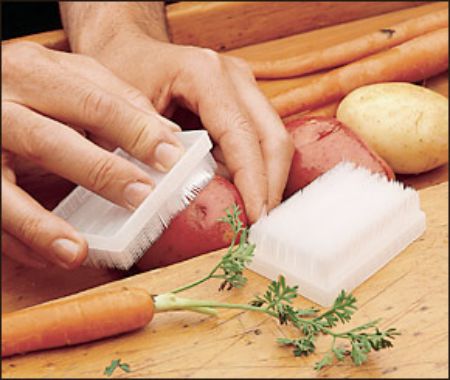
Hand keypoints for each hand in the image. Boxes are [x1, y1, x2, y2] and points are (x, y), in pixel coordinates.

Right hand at [2, 41, 184, 268]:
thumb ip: (115, 99)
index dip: (136, 131)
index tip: (170, 157)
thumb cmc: (26, 85)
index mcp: (33, 73)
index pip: (94, 103)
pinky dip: (19, 239)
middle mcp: (0, 105)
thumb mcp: (67, 75)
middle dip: (101, 173)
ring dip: (43, 224)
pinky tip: (49, 256)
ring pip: (4, 188)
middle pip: (51, 143)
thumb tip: (166, 134)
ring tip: (78, 251)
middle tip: (142, 198)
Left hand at [82, 32, 293, 221]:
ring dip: (266, 182)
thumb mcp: (124, 110)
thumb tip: (180, 192)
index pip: (242, 135)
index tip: (255, 216)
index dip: (253, 180)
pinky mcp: (242, 103)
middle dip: (271, 186)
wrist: (128, 49)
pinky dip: (254, 172)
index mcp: (206, 74)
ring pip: (273, 142)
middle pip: (273, 138)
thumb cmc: (123, 72)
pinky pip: (259, 142)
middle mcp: (234, 78)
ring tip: (251, 215)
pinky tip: (241, 195)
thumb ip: (151, 148)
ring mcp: (243, 89)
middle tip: (260, 224)